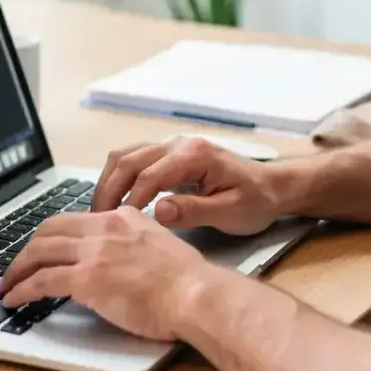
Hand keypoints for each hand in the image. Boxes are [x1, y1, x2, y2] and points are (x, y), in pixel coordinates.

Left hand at [0, 207, 213, 340]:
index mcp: (122, 217)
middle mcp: (105, 228)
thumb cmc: (186, 281)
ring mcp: (94, 252)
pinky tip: (15, 300)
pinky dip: (22, 290)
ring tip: (8, 286)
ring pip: (38, 252)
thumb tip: (117, 258)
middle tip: (17, 268)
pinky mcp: (87, 279)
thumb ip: (133, 243)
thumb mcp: (158, 244)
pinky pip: (41, 281)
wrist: (195, 294)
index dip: (49, 236)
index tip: (41, 251)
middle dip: (26, 250)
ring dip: (17, 270)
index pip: (73, 219)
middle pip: (48, 230)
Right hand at [91, 137, 281, 234]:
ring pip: (126, 155)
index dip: (130, 201)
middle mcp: (179, 143)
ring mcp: (173, 145)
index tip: (118, 226)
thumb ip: (194, 211)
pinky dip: (119, 177)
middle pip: (129, 160)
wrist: (273, 187)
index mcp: (194, 155)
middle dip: (109, 190)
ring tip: (100, 213)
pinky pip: (134, 158)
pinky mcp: (170, 154)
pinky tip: (115, 201)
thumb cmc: (256, 201)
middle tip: (96, 222)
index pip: (149, 175)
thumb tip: (157, 211)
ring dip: (109, 181)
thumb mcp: (231, 212)